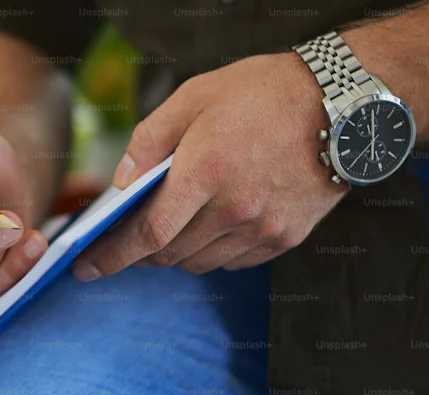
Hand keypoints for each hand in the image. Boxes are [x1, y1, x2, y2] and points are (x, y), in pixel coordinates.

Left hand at [72, 53, 347, 280]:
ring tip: (174, 222)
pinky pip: (232, 261)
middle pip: (169, 254)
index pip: (148, 234)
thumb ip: (149, 141)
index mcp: (206, 171)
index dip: (112, 256)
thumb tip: (119, 184)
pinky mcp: (285, 237)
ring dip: (176, 252)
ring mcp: (263, 227)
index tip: (86, 268)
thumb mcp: (194, 98)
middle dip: (139, 253)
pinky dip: (212, 251)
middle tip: (124, 240)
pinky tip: (213, 223)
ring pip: (199, 263)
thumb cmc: (262, 93)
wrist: (342, 104)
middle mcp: (235, 208)